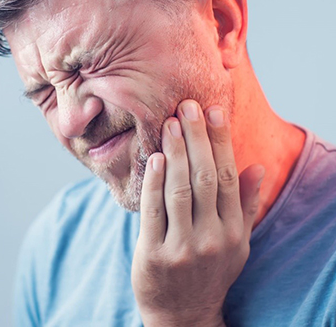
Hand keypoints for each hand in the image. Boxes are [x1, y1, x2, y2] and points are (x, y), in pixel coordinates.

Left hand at [131, 100, 264, 326]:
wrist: (183, 315)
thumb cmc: (211, 270)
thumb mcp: (238, 243)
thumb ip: (246, 205)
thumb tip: (257, 167)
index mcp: (234, 232)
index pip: (230, 177)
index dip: (221, 142)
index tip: (214, 111)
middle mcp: (213, 238)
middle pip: (206, 178)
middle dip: (197, 138)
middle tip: (187, 106)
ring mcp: (183, 248)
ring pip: (180, 191)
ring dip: (175, 153)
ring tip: (170, 123)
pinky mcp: (154, 255)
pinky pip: (154, 211)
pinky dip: (153, 182)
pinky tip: (154, 157)